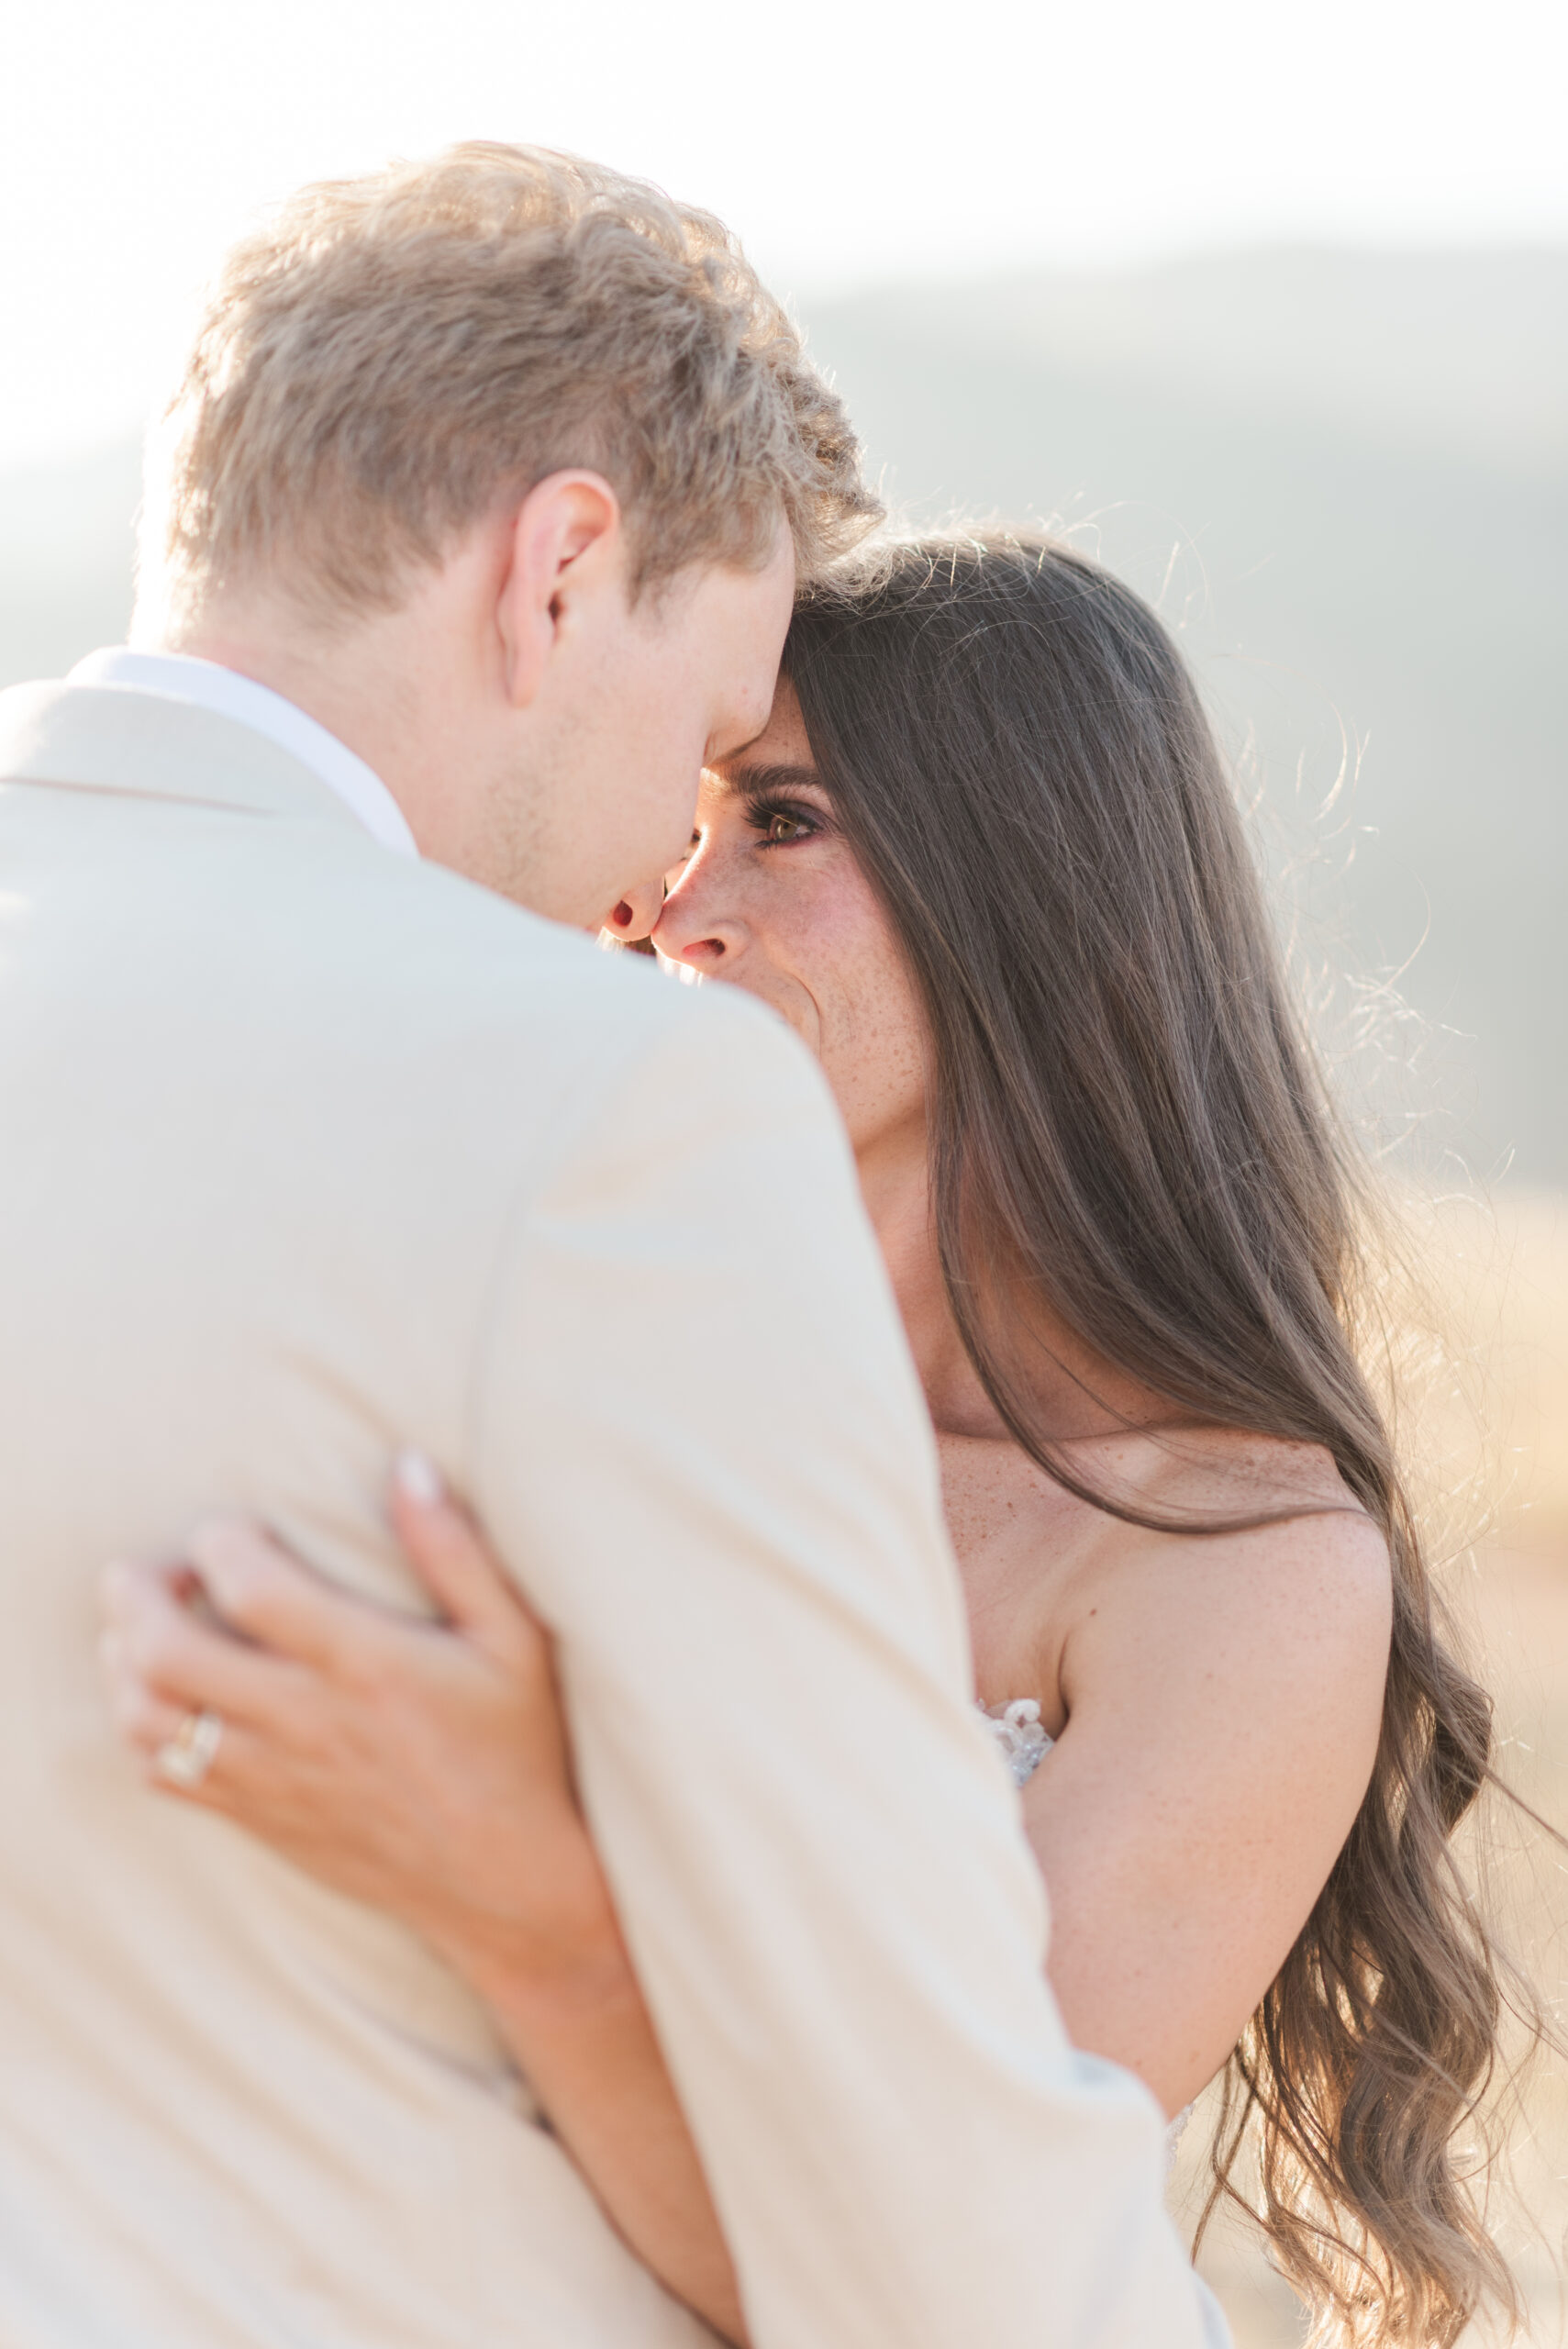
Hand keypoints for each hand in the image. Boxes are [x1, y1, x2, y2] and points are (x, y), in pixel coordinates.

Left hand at [99, 1456, 625, 1990]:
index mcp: (366, 1663)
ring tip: (140, 1629)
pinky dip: (142, 1730)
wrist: (509, 1882)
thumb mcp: (515, 1637)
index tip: (229, 1529)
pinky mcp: (260, 1819)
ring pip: (148, 1720)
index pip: (251, 1589)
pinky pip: (163, 1776)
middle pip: (166, 1654)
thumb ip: (456, 1548)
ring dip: (123, 1664)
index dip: (218, 1543)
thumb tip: (406, 1464)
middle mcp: (307, 1721)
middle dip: (134, 1596)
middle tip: (144, 1570)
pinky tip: (167, 1698)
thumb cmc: (520, 1746)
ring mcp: (274, 1777)